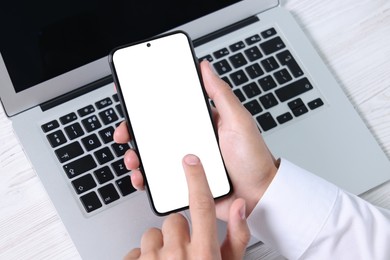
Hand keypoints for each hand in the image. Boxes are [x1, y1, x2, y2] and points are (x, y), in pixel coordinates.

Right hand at [114, 60, 277, 220]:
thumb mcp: (239, 121)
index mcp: (201, 123)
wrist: (259, 196)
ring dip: (136, 156)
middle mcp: (190, 141)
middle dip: (133, 131)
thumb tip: (206, 67)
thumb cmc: (253, 159)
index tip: (131, 98)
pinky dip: (146, 178)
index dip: (148, 103)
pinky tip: (142, 178)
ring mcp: (185, 162)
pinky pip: (159, 179)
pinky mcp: (184, 181)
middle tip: (125, 133)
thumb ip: (221, 94)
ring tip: (133, 159)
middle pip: (154, 132)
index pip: (169, 109)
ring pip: (152, 155)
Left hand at [124, 154, 249, 259]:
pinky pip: (134, 252)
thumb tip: (238, 206)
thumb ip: (237, 237)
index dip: (196, 178)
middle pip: (173, 221)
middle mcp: (178, 256)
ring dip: (158, 248)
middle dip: (177, 233)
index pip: (201, 205)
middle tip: (183, 252)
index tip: (190, 160)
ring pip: (151, 235)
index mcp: (204, 254)